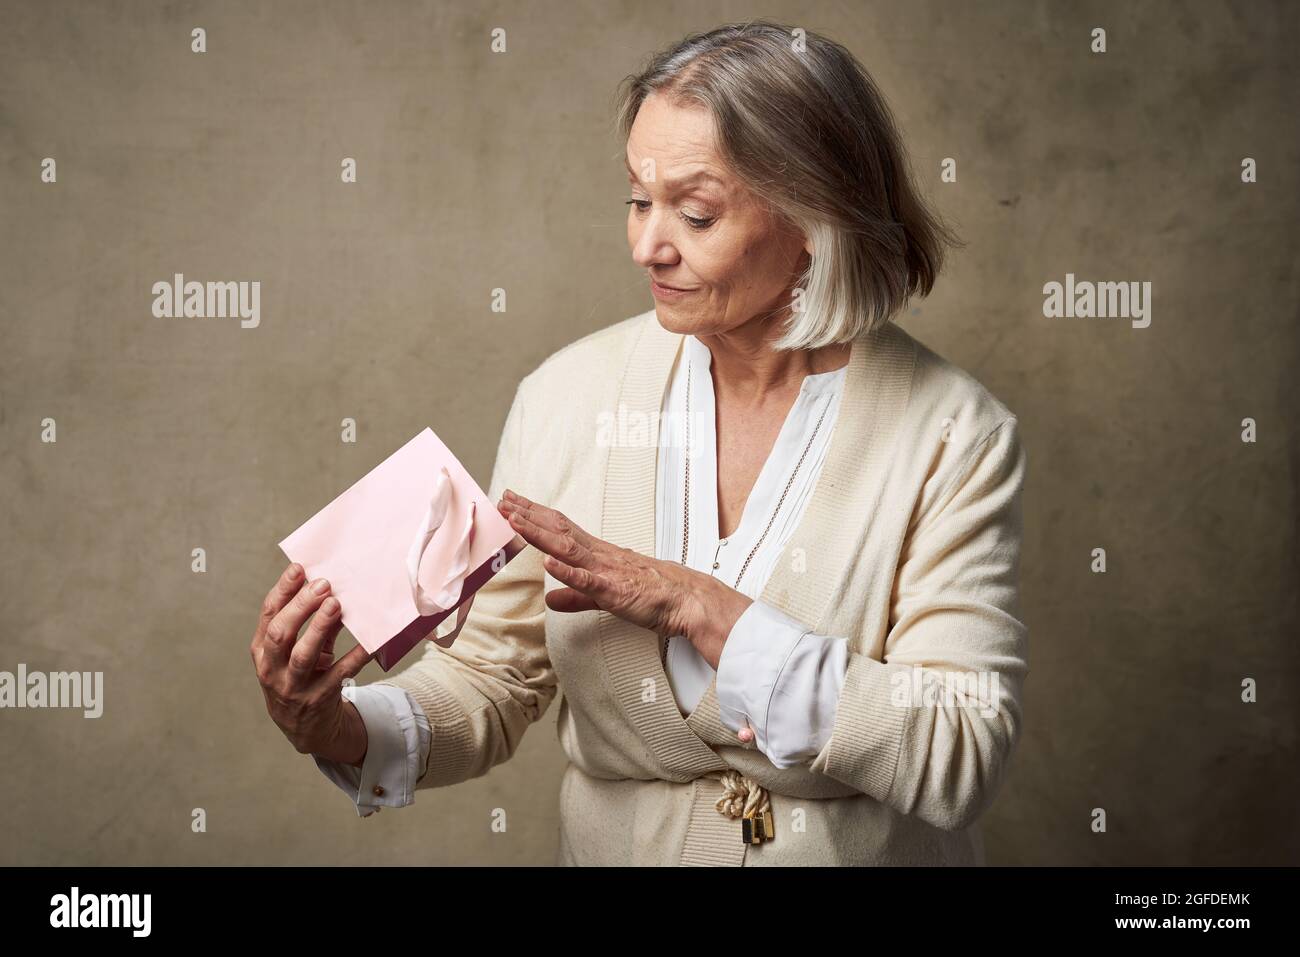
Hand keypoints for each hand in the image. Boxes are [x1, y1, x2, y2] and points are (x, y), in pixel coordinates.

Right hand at [250, 563, 373, 765]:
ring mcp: (293, 687)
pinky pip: (339, 675)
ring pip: (302, 655)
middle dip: (300, 607)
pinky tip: (369, 641)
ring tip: (335, 604)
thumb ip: (311, 623)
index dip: (283, 590)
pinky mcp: (318, 700)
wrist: (306, 728)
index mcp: (262, 650)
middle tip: (323, 584)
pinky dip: (354, 656)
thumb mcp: (298, 650)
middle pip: (280, 634)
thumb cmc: (302, 677)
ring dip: (318, 628)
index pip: (269, 615)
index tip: (300, 567)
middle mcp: (272, 669)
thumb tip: (331, 588)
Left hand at [496, 489, 752, 670]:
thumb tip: (551, 598)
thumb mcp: (605, 595)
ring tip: (514, 520)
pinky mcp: (615, 591)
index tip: (511, 502)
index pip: (560, 528)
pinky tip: (549, 562)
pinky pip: (589, 581)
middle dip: (528, 515)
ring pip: (567, 548)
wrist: (686, 600)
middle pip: (558, 530)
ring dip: (538, 534)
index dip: (534, 515)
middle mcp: (598, 555)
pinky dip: (568, 571)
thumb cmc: (652, 594)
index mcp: (597, 553)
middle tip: (501, 499)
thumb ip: (576, 596)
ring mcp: (606, 571)